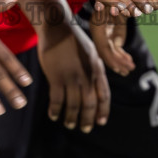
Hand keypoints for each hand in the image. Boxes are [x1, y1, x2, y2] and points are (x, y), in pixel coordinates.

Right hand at [36, 15, 110, 131]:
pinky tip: (53, 115)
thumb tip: (98, 85)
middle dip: (88, 119)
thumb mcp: (92, 53)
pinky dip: (55, 110)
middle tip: (85, 129)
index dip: (103, 111)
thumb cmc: (73, 40)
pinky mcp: (56, 76)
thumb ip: (96, 69)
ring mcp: (72, 76)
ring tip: (69, 124)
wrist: (57, 28)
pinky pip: (57, 99)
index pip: (104, 95)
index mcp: (97, 69)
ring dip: (71, 117)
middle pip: (90, 103)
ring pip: (74, 104)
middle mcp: (87, 75)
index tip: (101, 122)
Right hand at [87, 2, 134, 75]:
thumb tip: (102, 7)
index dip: (112, 57)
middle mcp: (98, 34)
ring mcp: (104, 36)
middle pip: (106, 53)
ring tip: (131, 68)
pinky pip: (115, 49)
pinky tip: (129, 60)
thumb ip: (109, 8)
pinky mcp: (110, 36)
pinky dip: (122, 56)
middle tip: (129, 69)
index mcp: (97, 28)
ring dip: (120, 62)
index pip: (103, 47)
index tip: (122, 64)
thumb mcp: (112, 3)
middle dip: (117, 62)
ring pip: (110, 53)